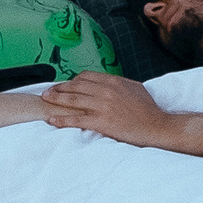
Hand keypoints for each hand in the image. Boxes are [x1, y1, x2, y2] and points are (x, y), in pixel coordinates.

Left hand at [37, 72, 184, 149]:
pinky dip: (62, 119)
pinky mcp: (101, 121)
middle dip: (59, 88)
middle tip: (47, 91)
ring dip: (56, 99)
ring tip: (45, 100)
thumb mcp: (134, 89)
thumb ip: (118, 84)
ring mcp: (102, 106)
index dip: (72, 81)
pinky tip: (52, 119)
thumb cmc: (149, 110)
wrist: (157, 126)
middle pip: (75, 86)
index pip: (85, 76)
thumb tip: (108, 83)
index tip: (65, 85)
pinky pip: (76, 119)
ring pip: (72, 100)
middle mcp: (106, 90)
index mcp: (113, 81)